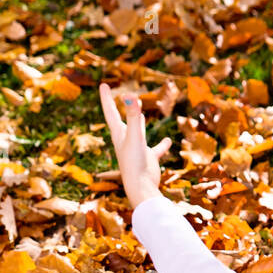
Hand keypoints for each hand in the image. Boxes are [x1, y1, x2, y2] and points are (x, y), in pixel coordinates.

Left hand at [99, 82, 171, 210]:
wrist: (141, 188)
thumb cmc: (134, 163)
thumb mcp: (135, 136)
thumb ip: (133, 116)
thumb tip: (130, 96)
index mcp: (119, 134)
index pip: (111, 112)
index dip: (106, 98)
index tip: (103, 85)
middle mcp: (126, 141)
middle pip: (120, 120)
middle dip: (118, 108)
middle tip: (118, 97)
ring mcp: (137, 149)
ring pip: (137, 132)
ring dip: (138, 122)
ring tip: (141, 114)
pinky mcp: (148, 158)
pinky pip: (155, 149)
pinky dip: (162, 145)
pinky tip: (169, 141)